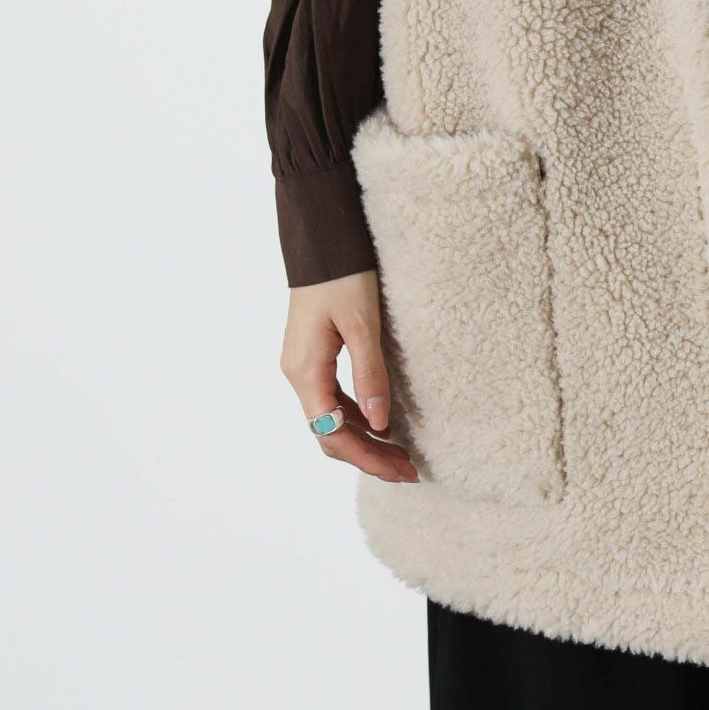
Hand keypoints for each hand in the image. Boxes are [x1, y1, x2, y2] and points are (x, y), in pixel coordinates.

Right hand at [280, 271, 417, 482]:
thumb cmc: (343, 275)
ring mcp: (304, 366)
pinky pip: (333, 399)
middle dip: (368, 456)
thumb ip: (369, 374)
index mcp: (305, 372)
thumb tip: (379, 424)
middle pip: (330, 433)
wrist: (322, 239)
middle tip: (409, 470)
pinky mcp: (313, 356)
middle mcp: (299, 375)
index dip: (367, 457)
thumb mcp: (362, 324)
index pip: (333, 433)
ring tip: (401, 454)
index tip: (402, 470)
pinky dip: (357, 416)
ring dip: (364, 439)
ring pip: (332, 419)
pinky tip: (382, 422)